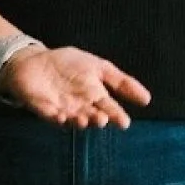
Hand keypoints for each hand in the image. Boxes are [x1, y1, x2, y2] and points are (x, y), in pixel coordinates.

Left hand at [0, 46, 151, 129]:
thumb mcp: (99, 67)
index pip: (108, 108)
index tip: (124, 122)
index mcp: (95, 97)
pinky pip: (50, 115)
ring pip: (73, 118)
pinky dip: (55, 117)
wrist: (36, 61)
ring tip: (85, 119)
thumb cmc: (69, 65)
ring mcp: (62, 108)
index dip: (116, 115)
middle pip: (92, 115)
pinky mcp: (43, 108)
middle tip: (103, 119)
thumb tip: (147, 99)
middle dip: (97, 119)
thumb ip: (122, 82)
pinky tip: (61, 117)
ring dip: (79, 120)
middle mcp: (80, 106)